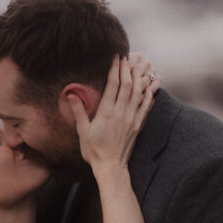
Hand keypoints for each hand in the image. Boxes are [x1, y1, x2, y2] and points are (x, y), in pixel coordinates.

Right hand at [70, 54, 161, 170]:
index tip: (116, 56)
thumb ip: (78, 111)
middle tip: (128, 56)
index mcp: (106, 112)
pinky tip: (152, 84)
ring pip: (139, 93)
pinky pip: (146, 106)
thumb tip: (70, 94)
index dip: (115, 69)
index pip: (113, 84)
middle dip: (128, 68)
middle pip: (128, 85)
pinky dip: (150, 93)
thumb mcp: (82, 131)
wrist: (111, 166)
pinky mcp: (138, 125)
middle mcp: (121, 113)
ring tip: (142, 63)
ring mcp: (131, 118)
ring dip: (141, 77)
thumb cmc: (93, 150)